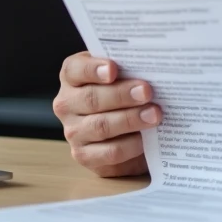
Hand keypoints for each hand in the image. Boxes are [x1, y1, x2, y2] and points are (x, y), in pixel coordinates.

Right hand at [53, 52, 161, 176]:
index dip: (93, 69)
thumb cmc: (125, 93)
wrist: (126, 131)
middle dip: (122, 95)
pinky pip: (110, 152)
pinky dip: (131, 145)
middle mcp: (67, 104)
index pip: (74, 69)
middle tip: (146, 92)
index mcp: (72, 77)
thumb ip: (129, 68)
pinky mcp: (85, 156)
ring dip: (130, 120)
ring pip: (101, 126)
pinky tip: (146, 139)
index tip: (113, 69)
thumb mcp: (124, 75)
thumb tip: (151, 66)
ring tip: (154, 114)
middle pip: (91, 99)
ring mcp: (74, 132)